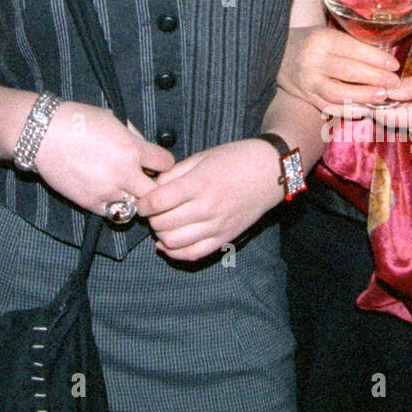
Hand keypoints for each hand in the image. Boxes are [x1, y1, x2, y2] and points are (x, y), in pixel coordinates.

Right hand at [32, 101, 174, 216]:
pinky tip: (110, 194)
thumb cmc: (77, 120)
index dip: (163, 162)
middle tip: (145, 181)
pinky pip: (114, 214)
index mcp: (132, 149)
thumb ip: (133, 136)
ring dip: (134, 198)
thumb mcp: (113, 118)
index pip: (166, 164)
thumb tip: (145, 149)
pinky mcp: (91, 203)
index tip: (156, 162)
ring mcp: (108, 190)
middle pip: (155, 192)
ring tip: (126, 189)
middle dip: (153, 186)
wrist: (43, 135)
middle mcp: (124, 173)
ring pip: (136, 206)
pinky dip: (116, 207)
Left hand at [137, 139, 280, 262]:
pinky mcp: (225, 238)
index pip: (158, 201)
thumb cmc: (235, 159)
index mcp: (199, 184)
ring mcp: (217, 226)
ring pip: (174, 242)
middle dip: (150, 218)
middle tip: (151, 211)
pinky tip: (166, 244)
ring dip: (160, 235)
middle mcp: (207, 208)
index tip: (141, 201)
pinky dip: (175, 253)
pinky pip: (194, 254)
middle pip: (163, 223)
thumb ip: (175, 173)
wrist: (270, 171)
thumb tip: (152, 187)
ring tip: (160, 224)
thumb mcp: (202, 157)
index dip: (143, 204)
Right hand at [278, 25, 400, 117]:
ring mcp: (308, 81)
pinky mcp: (306, 96)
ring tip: (382, 96)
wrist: (274, 53)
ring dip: (363, 96)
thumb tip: (383, 54)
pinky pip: (329, 107)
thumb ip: (349, 44)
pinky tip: (365, 110)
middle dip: (375, 78)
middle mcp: (313, 60)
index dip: (376, 58)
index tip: (393, 64)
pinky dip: (348, 111)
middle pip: (348, 71)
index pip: (352, 49)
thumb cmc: (307, 42)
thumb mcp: (325, 33)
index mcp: (320, 39)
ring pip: (338, 93)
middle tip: (394, 82)